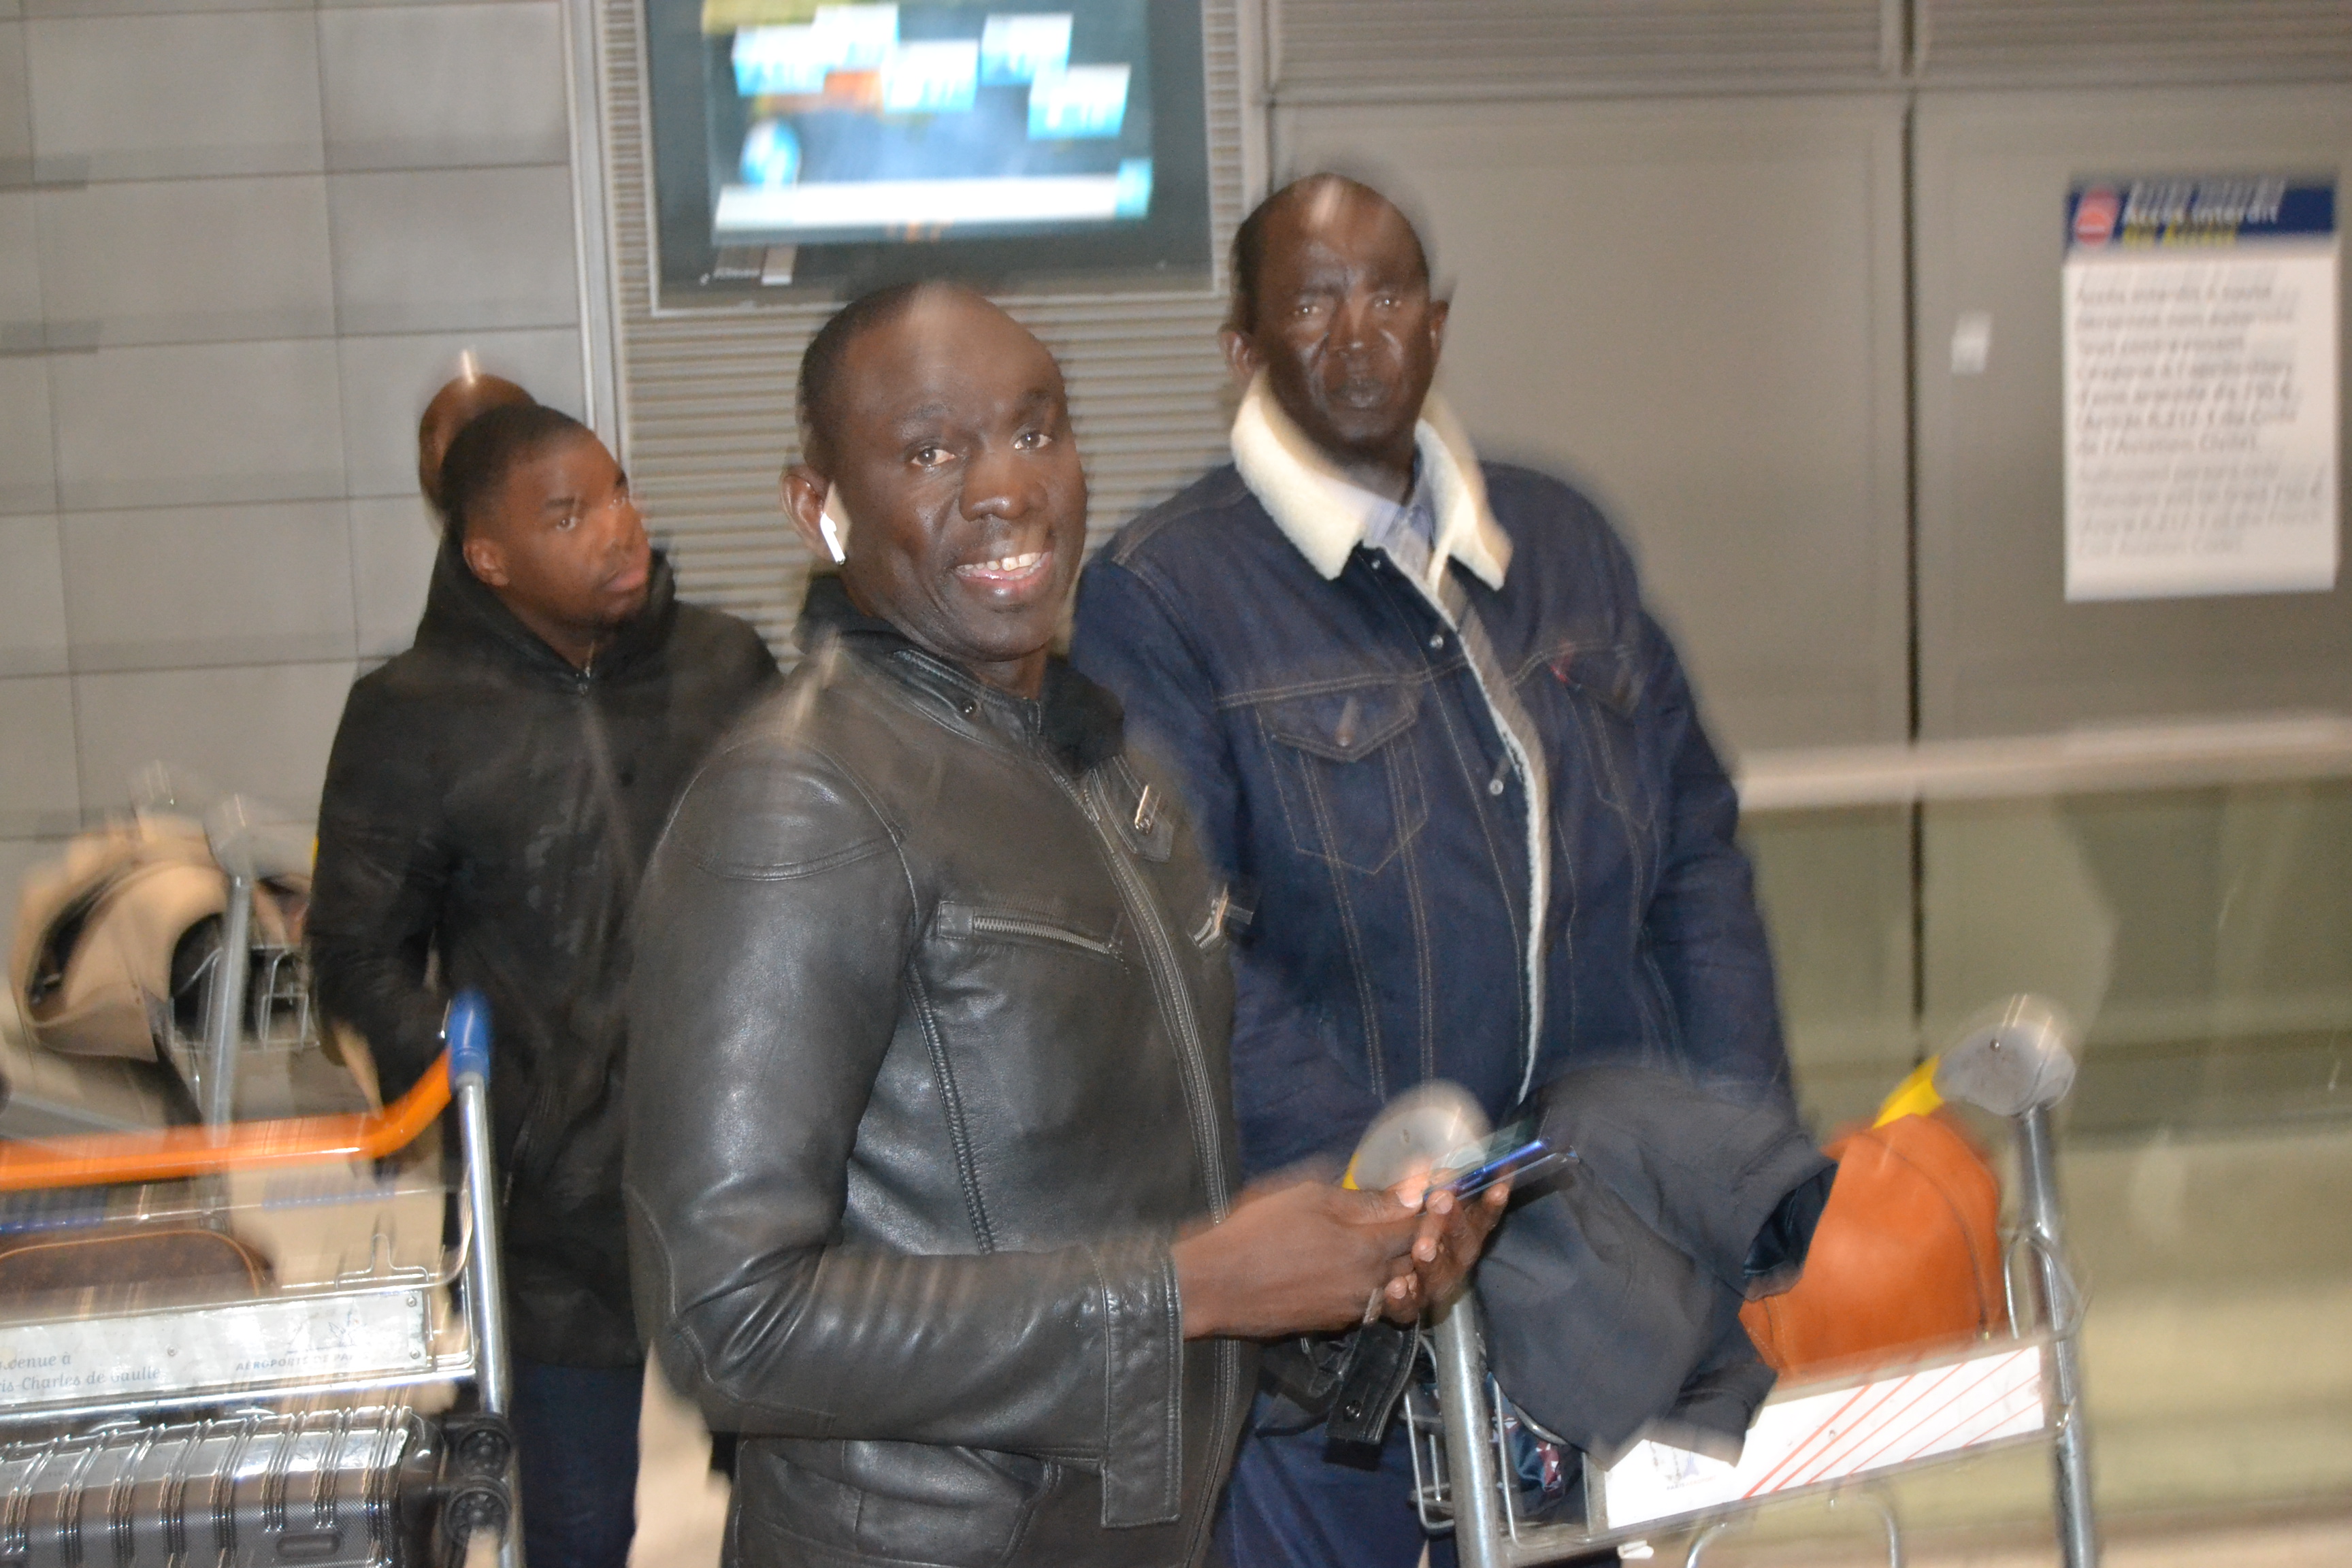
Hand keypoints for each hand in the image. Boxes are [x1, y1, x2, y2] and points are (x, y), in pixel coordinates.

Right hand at [1173, 1176, 1421, 1339]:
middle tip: (1406, 1214)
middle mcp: (1368, 1284)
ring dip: (1395, 1265)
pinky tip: (1347, 1266)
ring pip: (1393, 1286)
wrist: (1215, 1285)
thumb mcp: (1309, 1197)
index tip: (1430, 1192)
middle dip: (1416, 1237)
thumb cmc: (1256, 1232)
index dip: (1428, 1208)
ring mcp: (1352, 1308)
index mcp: (1366, 1248)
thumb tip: (1409, 1193)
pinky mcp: (1333, 1323)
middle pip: (1413, 1261)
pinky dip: (1370, 1285)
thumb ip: (1364, 1199)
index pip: (1418, 1228)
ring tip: (1376, 1241)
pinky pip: (1368, 1303)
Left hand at [1378, 1177, 1509, 1323]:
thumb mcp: (1391, 1203)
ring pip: (1439, 1278)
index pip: (1479, 1219)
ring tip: (1421, 1247)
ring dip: (1433, 1262)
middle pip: (1463, 1247)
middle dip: (1455, 1223)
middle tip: (1442, 1199)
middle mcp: (1449, 1262)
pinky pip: (1408, 1309)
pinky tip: (1394, 1286)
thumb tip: (1425, 1165)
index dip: (1491, 1204)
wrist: (1342, 1272)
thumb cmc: (1378, 1226)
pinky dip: (1403, 1298)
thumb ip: (1410, 1190)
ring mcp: (1429, 1287)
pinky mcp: (1405, 1308)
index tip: (1499, 1185)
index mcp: (1453, 1233)